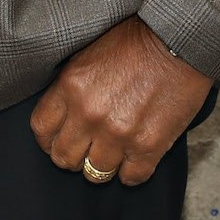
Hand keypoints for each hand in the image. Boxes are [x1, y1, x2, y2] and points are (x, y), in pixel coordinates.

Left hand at [30, 17, 212, 186]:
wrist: (177, 40)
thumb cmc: (134, 41)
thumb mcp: (87, 55)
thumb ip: (70, 87)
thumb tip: (62, 113)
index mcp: (71, 86)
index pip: (41, 129)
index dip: (48, 139)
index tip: (57, 139)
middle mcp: (89, 114)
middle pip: (64, 158)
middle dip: (73, 155)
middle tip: (85, 148)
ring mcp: (118, 134)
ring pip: (95, 173)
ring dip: (103, 164)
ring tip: (113, 151)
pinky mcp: (149, 146)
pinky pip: (130, 178)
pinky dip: (132, 171)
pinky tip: (135, 157)